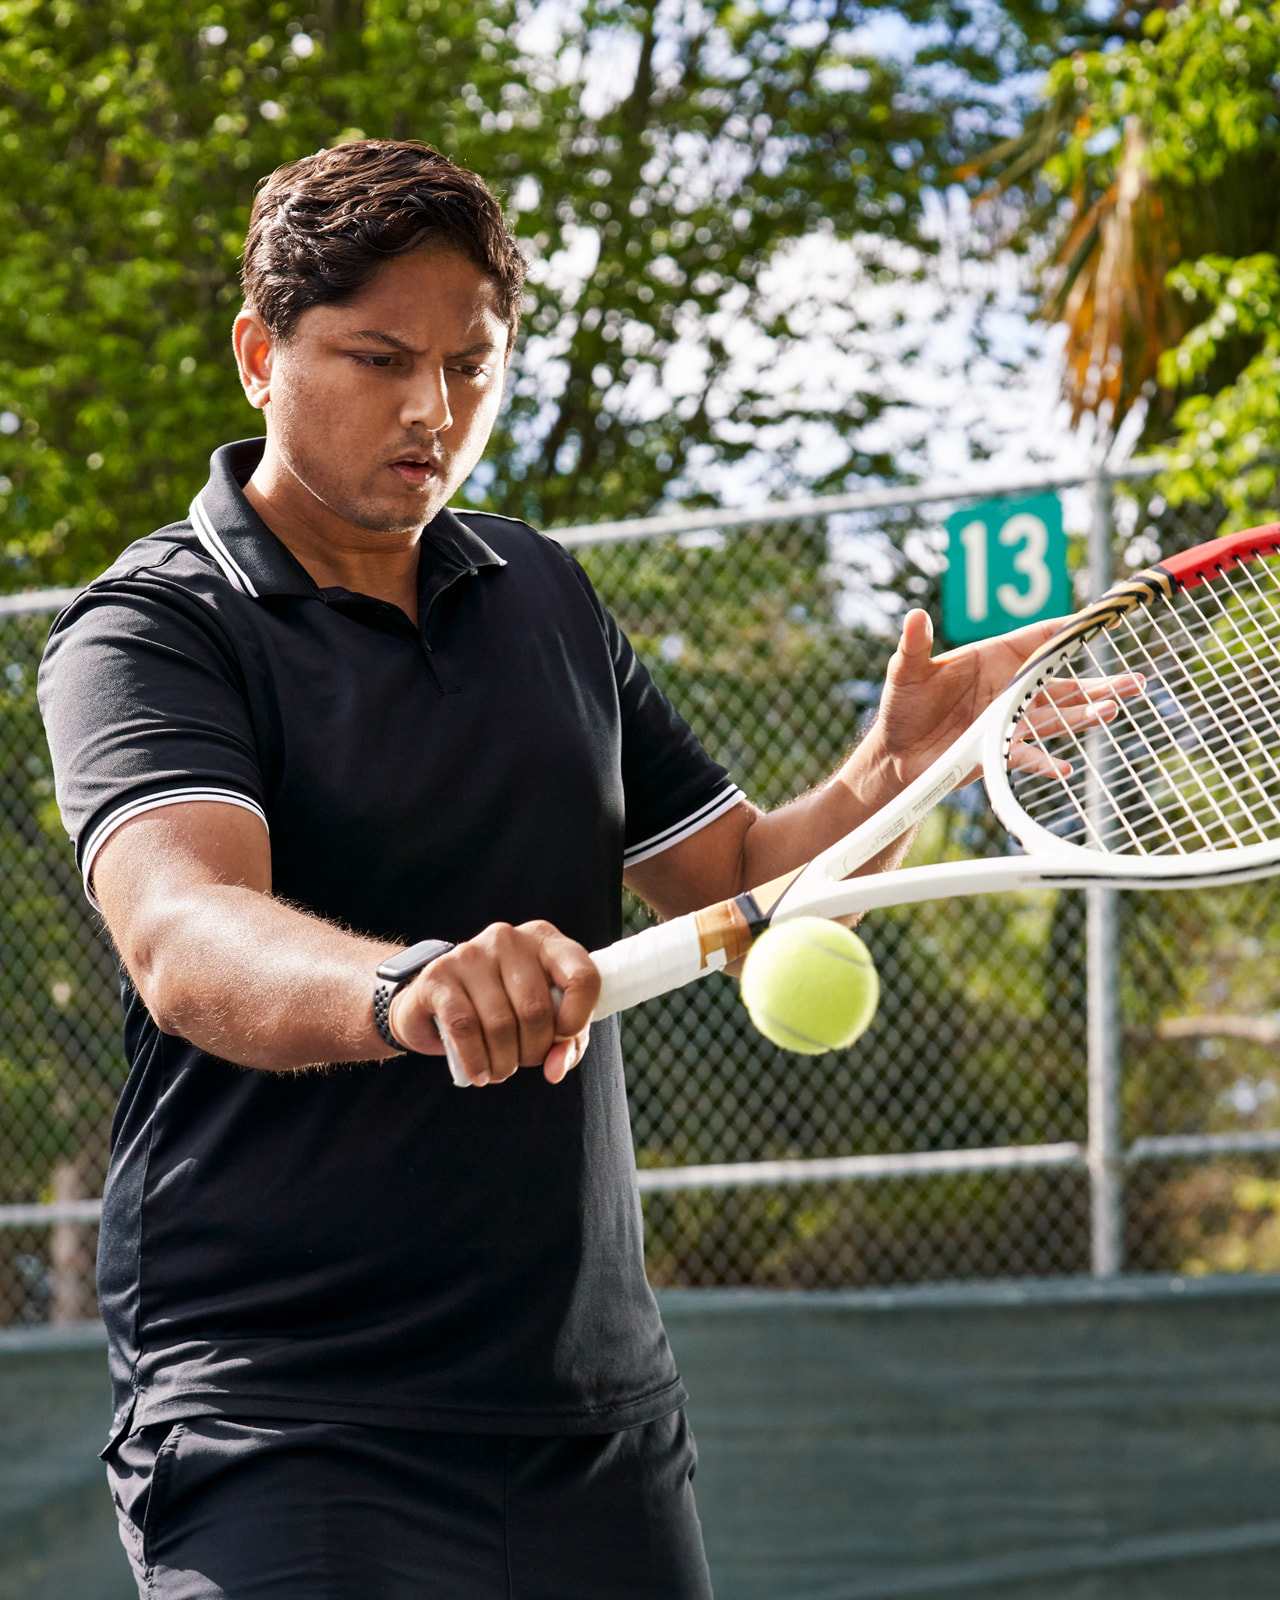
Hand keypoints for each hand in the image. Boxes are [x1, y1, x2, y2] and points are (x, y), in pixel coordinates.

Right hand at [386, 920, 599, 1086]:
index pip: (582, 976)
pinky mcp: (438, 975)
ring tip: (500, 1070)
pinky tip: (480, 1073)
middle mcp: (509, 939)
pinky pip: (465, 1027)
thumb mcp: (545, 1021)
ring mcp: (471, 953)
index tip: (564, 1039)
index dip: (579, 1018)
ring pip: (500, 1024)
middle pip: (536, 1009)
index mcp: (545, 940)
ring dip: (504, 1063)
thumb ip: (566, 1043)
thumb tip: (556, 1068)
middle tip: (523, 1062)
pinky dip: (476, 1059)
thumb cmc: (504, 1008)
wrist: (437, 1001)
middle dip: (534, 1051)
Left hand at [866, 609, 1141, 786]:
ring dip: (1084, 716)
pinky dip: (1046, 763)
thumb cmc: (901, 706)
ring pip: (1056, 716)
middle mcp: (1008, 688)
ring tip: (1114, 712)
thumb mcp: (906, 673)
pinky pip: (1030, 756)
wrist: (896, 755)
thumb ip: (915, 645)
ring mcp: (1008, 720)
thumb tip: (914, 616)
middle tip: (1136, 680)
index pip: (1039, 640)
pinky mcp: (999, 751)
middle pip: (1061, 681)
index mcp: (993, 659)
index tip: (1104, 621)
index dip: (1071, 631)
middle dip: (1099, 681)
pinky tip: (1066, 769)